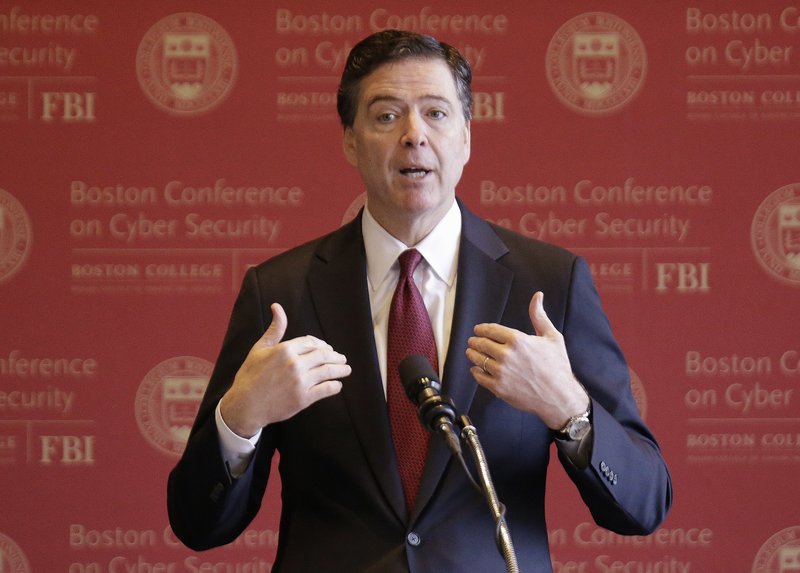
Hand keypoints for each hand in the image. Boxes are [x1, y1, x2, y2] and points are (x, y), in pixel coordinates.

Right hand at [220, 303, 350, 437]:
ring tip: (346, 369)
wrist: (244, 405)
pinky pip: (326, 389)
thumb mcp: (260, 349)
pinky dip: (335, 386)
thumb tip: (277, 306)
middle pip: (323, 355)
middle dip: (335, 356)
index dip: (322, 345)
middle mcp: (294, 364)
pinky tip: (337, 385)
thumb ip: (275, 329)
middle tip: (342, 358)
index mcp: (285, 349)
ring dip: (341, 369)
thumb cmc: (250, 376)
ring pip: (328, 371)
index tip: (327, 349)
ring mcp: (300, 382)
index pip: (312, 342)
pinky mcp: (303, 399)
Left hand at [466, 291, 588, 429]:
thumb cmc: (558, 366)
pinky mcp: (498, 388)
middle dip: (475, 341)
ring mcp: (501, 372)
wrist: (559, 396)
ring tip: (471, 353)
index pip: (490, 330)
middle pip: (481, 344)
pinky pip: (480, 377)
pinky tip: (476, 369)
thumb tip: (537, 296)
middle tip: (472, 341)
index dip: (481, 329)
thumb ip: (539, 316)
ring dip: (472, 354)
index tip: (478, 330)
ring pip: (478, 360)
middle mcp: (506, 355)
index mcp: (517, 340)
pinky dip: (476, 372)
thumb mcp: (552, 337)